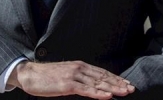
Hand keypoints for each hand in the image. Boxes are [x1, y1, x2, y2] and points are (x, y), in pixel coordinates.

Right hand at [9, 60, 134, 98]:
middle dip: (118, 83)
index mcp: (80, 66)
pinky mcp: (68, 84)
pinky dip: (98, 93)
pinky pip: (86, 90)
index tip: (126, 83)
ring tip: (124, 92)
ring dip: (113, 88)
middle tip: (131, 88)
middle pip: (103, 77)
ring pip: (98, 83)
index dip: (115, 78)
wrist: (30, 74)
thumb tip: (91, 85)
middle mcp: (80, 68)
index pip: (102, 72)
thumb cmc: (47, 77)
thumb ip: (79, 78)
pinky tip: (107, 96)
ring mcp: (74, 76)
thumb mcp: (66, 75)